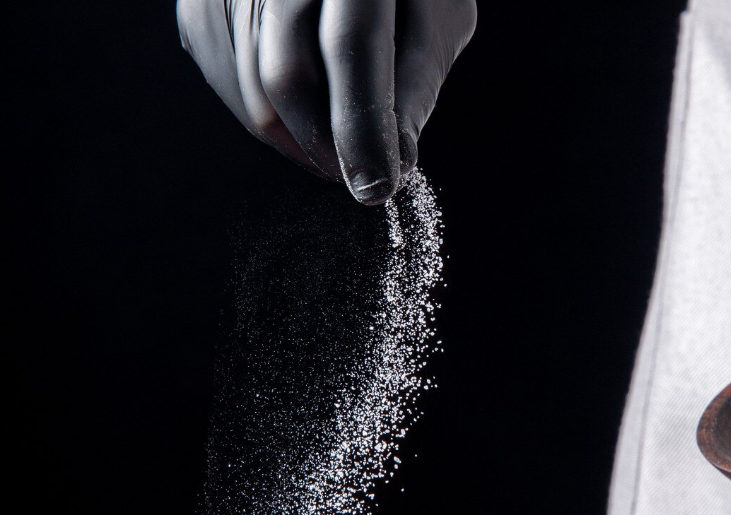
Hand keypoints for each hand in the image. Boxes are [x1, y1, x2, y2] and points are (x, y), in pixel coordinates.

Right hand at [177, 0, 475, 204]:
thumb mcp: (436, 17)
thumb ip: (416, 85)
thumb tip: (394, 164)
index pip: (351, 45)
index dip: (362, 126)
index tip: (377, 187)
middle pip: (285, 75)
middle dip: (327, 144)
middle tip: (359, 171)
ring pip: (253, 94)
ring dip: (301, 139)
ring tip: (339, 139)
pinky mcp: (201, 9)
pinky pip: (231, 89)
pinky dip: (274, 119)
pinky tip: (307, 107)